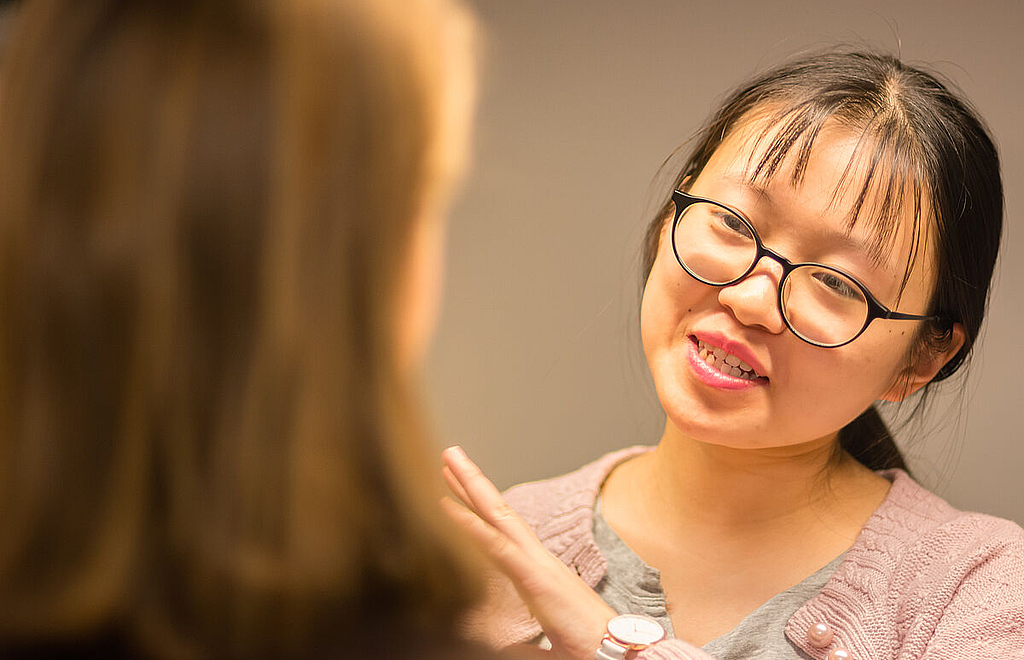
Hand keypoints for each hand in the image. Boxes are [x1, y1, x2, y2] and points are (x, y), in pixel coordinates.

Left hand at [441, 446, 615, 659]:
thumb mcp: (550, 639)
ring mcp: (537, 564)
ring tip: (449, 460)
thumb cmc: (590, 645)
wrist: (620, 653)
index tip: (458, 489)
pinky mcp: (536, 578)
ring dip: (472, 487)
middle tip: (450, 454)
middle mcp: (536, 560)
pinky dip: (473, 526)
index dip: (479, 509)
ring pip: (497, 517)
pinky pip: (498, 547)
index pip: (501, 532)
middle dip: (473, 482)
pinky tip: (451, 509)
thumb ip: (525, 645)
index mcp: (538, 572)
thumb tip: (505, 649)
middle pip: (498, 512)